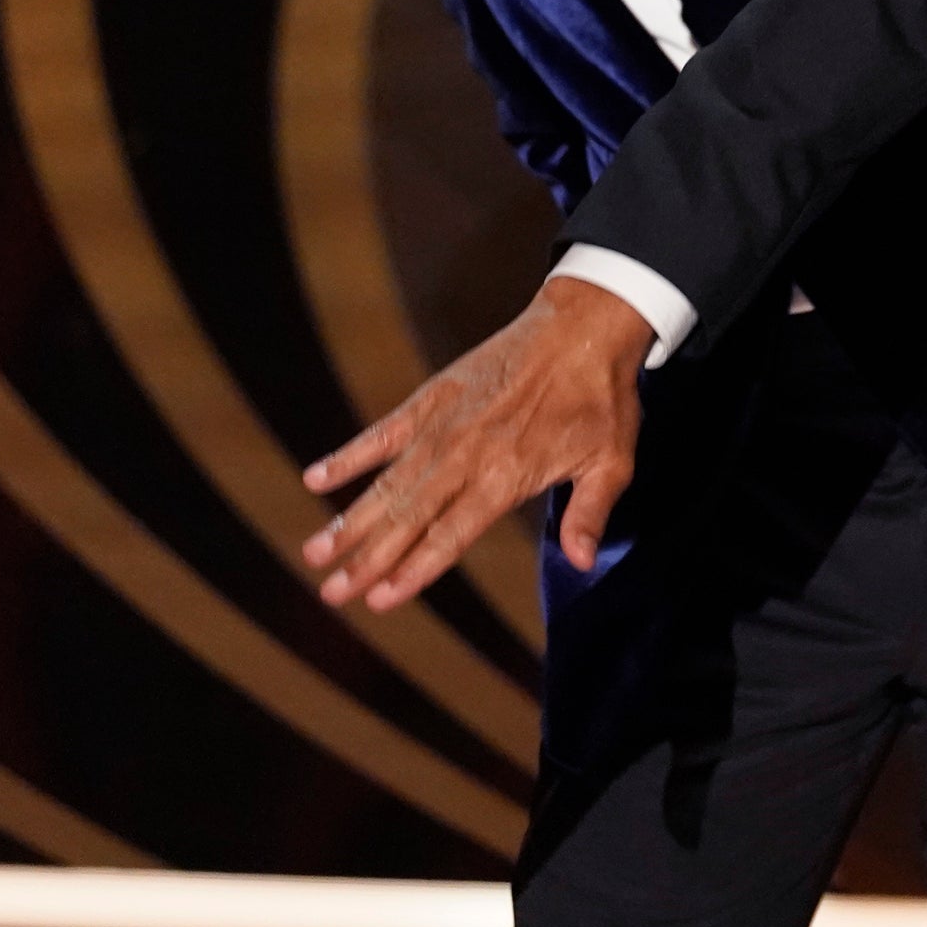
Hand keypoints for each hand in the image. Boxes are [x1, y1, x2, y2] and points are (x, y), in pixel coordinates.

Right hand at [301, 276, 650, 609]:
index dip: (413, 571)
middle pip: (407, 518)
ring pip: (388, 483)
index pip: (450, 536)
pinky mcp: (433, 397)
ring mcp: (444, 425)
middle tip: (330, 595)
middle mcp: (466, 455)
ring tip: (314, 553)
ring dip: (350, 520)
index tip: (379, 602)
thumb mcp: (612, 461)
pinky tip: (315, 478)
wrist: (585, 324)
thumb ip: (589, 514)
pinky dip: (350, 455)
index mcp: (506, 477)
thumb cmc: (602, 398)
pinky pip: (382, 431)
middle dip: (367, 560)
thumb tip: (580, 563)